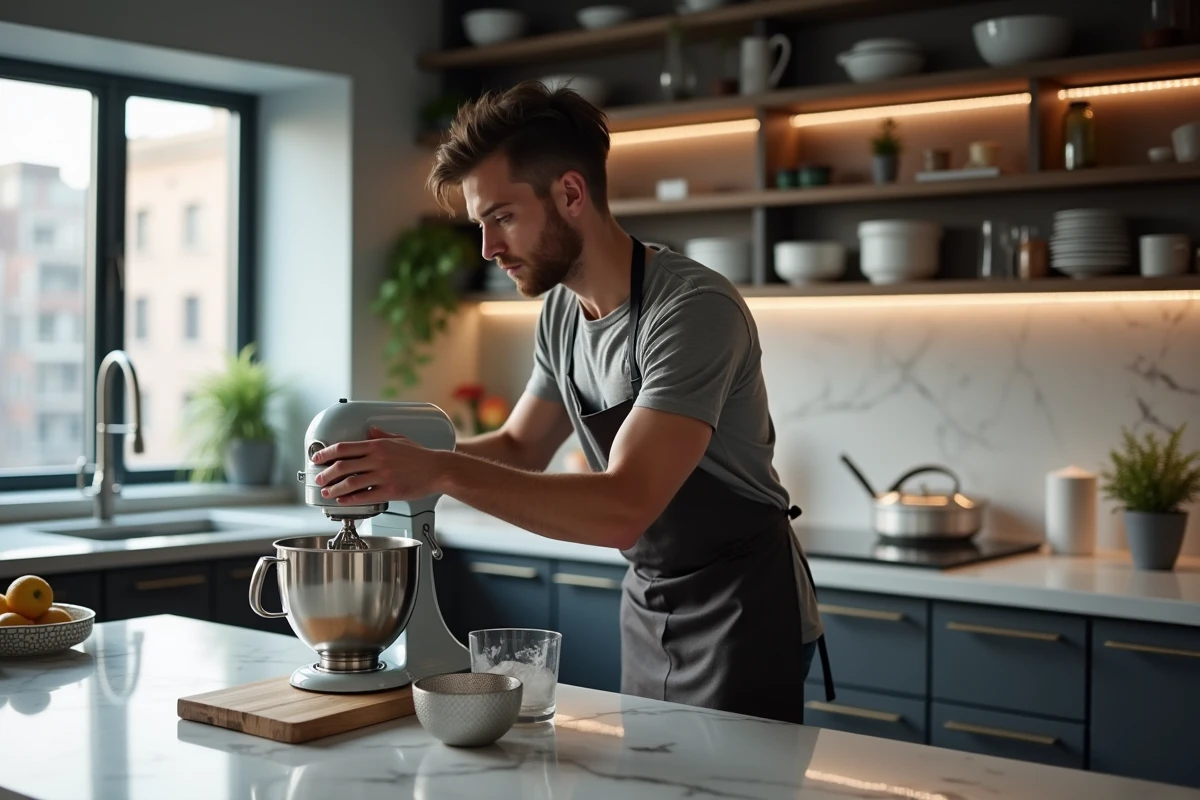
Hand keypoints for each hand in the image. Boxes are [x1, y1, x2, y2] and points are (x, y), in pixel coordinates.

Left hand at [312, 427, 445, 505]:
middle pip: (342, 466)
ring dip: (334, 489)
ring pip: (350, 483)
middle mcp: (378, 460)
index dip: (326, 453)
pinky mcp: (389, 491)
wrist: (438, 470)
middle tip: (319, 479)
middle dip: (326, 474)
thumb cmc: (421, 456)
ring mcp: (383, 476)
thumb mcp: (400, 439)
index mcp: (378, 445)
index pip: (344, 448)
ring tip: (327, 493)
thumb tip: (370, 431)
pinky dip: (350, 499)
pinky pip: (365, 496)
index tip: (317, 458)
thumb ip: (382, 435)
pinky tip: (343, 501)